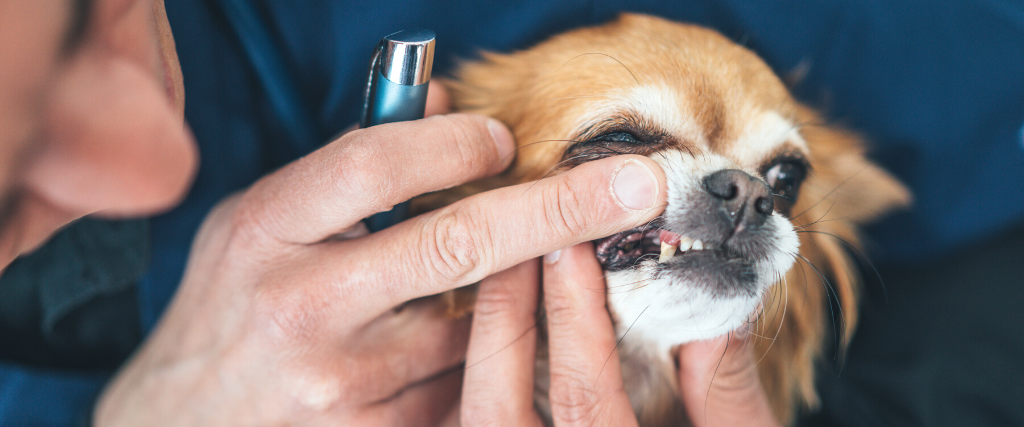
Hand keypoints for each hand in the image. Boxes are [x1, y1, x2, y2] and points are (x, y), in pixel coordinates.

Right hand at [93, 83, 666, 425]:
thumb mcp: (263, 221)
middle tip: (639, 186)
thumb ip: (350, 168)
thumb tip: (443, 108)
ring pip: (476, 324)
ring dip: (511, 294)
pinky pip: (464, 384)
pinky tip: (467, 341)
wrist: (184, 420)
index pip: (376, 163)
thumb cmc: (232, 304)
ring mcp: (342, 381)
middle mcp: (305, 305)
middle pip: (457, 244)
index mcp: (268, 229)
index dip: (452, 143)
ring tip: (503, 282)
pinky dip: (485, 356)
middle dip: (561, 207)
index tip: (505, 137)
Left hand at [460, 242, 780, 426]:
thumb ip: (727, 398)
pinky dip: (480, 379)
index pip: (583, 404)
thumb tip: (712, 307)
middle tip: (518, 242)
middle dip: (504, 317)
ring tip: (502, 274)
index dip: (575, 322)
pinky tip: (496, 330)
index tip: (574, 246)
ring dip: (484, 344)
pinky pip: (473, 425)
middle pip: (498, 412)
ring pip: (476, 421)